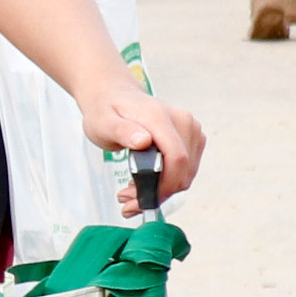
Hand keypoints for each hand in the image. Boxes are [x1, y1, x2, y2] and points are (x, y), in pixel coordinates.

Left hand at [80, 80, 207, 204]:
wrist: (115, 96)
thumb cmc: (107, 110)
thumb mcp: (102, 122)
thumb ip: (121, 131)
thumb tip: (144, 141)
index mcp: (160, 116)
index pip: (177, 158)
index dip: (164, 185)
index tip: (142, 199)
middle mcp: (182, 121)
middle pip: (184, 169)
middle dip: (159, 192)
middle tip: (130, 200)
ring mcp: (191, 128)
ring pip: (187, 173)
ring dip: (164, 189)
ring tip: (134, 192)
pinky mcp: (193, 137)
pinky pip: (188, 168)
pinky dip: (170, 181)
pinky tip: (149, 181)